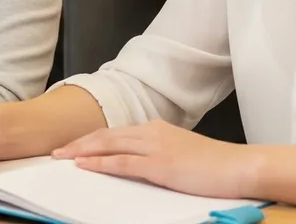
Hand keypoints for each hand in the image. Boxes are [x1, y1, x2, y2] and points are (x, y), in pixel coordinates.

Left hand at [53, 119, 257, 198]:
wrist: (239, 166)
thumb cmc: (214, 165)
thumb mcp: (180, 152)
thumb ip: (158, 153)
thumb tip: (139, 162)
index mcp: (156, 129)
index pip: (115, 132)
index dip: (91, 139)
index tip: (72, 145)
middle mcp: (151, 132)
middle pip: (105, 135)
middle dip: (78, 143)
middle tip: (56, 151)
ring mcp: (155, 147)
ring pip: (108, 145)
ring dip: (82, 151)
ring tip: (61, 157)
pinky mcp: (160, 164)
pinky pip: (122, 162)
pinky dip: (99, 162)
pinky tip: (84, 165)